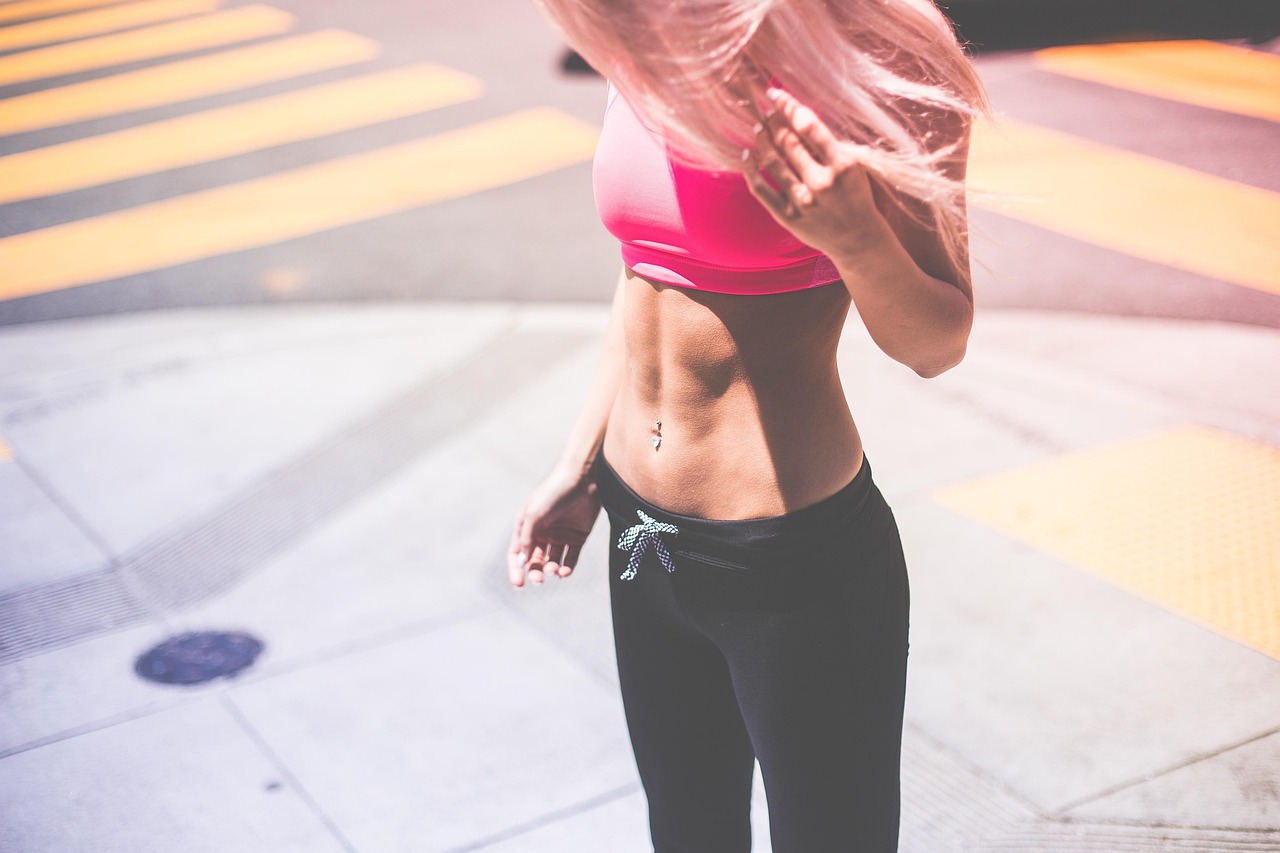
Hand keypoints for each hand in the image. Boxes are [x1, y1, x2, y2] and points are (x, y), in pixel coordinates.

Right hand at [507, 463, 601, 586]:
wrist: (581, 479)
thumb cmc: (553, 493)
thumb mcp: (534, 515)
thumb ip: (526, 539)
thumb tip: (521, 561)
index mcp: (526, 526)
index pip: (517, 553)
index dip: (516, 570)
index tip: (519, 584)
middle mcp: (542, 532)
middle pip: (535, 560)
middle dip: (535, 572)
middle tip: (539, 579)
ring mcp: (560, 535)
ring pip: (553, 561)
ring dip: (552, 569)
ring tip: (554, 569)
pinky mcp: (578, 537)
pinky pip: (571, 558)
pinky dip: (567, 568)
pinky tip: (564, 572)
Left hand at [742, 88, 892, 260]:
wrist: (859, 239)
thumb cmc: (856, 195)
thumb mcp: (854, 165)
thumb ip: (828, 143)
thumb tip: (796, 114)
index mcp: (843, 164)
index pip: (809, 126)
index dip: (788, 106)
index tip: (775, 94)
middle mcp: (822, 183)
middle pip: (788, 141)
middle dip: (773, 121)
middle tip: (767, 112)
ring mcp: (803, 202)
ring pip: (772, 161)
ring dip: (762, 140)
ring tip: (759, 129)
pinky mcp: (787, 217)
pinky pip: (760, 189)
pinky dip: (750, 169)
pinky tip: (747, 155)